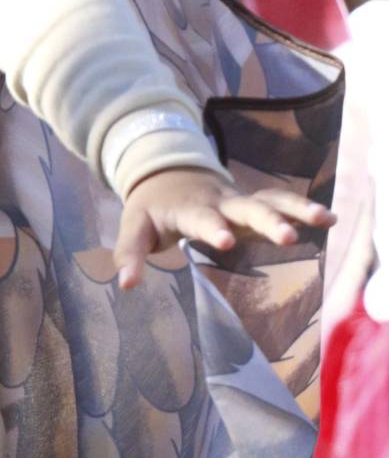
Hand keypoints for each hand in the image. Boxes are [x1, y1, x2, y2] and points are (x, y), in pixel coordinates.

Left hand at [114, 167, 333, 290]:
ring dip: (296, 209)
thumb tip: (127, 286)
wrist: (166, 171)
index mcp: (189, 209)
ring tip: (324, 219)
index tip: (227, 240)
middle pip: (245, 208)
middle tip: (289, 236)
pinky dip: (303, 208)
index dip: (213, 228)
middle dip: (267, 221)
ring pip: (270, 200)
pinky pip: (280, 202)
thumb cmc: (151, 208)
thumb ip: (130, 254)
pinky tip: (329, 218)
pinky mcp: (252, 204)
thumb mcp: (133, 227)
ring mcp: (239, 201)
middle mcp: (219, 202)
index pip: (201, 218)